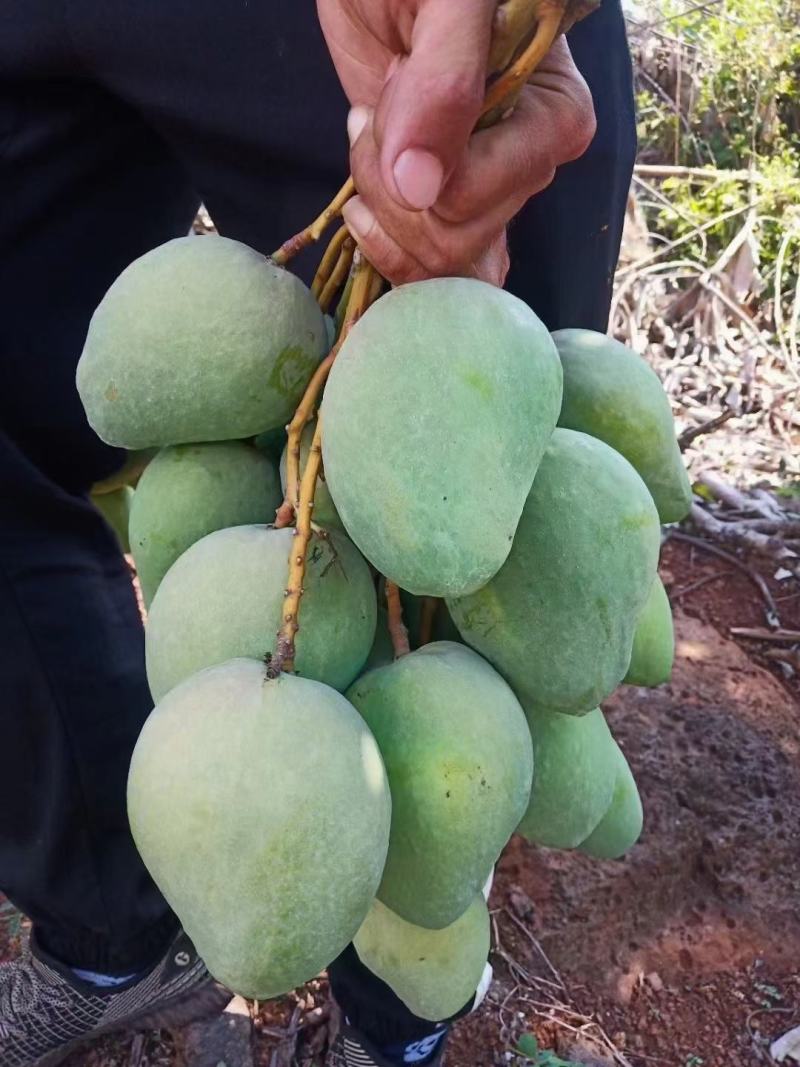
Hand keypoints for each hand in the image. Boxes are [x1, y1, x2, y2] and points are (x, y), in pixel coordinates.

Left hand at [317, 0, 595, 284]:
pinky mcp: (447, 209)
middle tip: (374, 112)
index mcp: (554, 114)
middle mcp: (530, 163)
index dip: (422, 154)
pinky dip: (384, 247)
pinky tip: (364, 203)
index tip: (398, 76)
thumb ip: (443, 84)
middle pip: (460, 239)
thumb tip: (420, 190)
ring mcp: (488, 193)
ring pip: (438, 262)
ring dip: (382, 208)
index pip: (486, 192)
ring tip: (371, 136)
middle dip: (393, 185)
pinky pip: (427, 273)